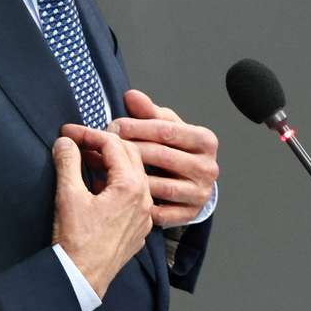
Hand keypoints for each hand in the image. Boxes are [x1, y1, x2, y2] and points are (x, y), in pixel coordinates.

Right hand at [51, 125, 153, 298]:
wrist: (81, 278)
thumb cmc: (76, 240)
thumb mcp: (68, 195)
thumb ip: (68, 162)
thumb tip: (65, 142)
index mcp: (130, 186)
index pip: (112, 144)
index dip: (87, 133)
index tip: (67, 132)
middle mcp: (144, 198)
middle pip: (129, 154)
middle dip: (103, 143)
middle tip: (79, 141)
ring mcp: (144, 215)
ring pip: (133, 174)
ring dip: (111, 163)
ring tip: (85, 160)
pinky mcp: (139, 228)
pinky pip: (134, 195)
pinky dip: (116, 182)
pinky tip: (97, 186)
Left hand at [113, 89, 218, 227]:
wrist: (192, 180)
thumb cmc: (175, 148)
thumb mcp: (166, 125)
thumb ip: (148, 112)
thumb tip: (131, 96)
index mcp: (205, 140)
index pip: (166, 131)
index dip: (136, 127)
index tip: (113, 127)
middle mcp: (208, 167)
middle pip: (161, 156)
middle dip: (128, 150)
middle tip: (102, 148)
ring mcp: (200, 193)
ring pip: (160, 185)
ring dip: (128, 179)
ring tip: (104, 170)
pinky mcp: (190, 214)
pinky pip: (161, 212)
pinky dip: (139, 205)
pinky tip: (119, 195)